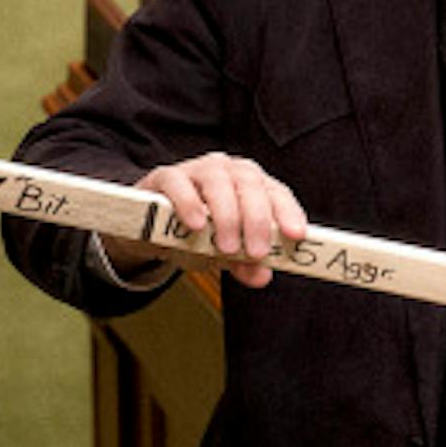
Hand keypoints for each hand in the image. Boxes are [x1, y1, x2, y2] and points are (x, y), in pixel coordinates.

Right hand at [108, 152, 308, 289]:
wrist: (148, 231)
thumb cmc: (195, 236)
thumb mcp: (223, 253)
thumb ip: (244, 263)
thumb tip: (262, 276)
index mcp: (251, 186)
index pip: (277, 193)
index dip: (289, 212)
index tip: (296, 235)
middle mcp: (229, 171)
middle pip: (250, 184)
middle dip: (258, 219)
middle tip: (256, 252)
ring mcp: (197, 170)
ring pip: (218, 181)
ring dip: (226, 215)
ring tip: (227, 247)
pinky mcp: (165, 176)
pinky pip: (178, 182)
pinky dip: (188, 203)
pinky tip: (195, 224)